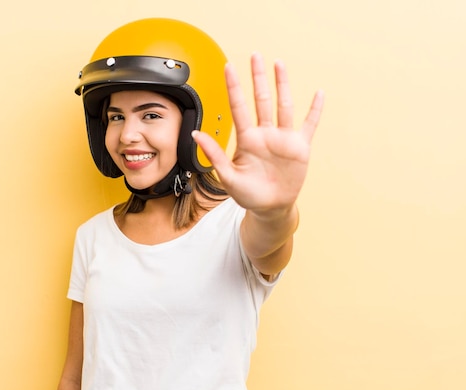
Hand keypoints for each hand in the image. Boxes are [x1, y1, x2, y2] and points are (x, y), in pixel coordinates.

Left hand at [192, 52, 323, 215]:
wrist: (270, 207)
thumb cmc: (248, 194)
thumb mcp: (228, 177)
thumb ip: (215, 154)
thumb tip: (196, 134)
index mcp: (247, 139)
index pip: (238, 107)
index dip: (233, 88)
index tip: (228, 67)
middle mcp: (265, 134)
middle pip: (261, 99)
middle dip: (258, 78)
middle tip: (256, 55)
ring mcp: (283, 138)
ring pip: (283, 105)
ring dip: (282, 85)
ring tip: (279, 64)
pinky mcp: (299, 147)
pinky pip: (309, 124)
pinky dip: (314, 110)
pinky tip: (319, 94)